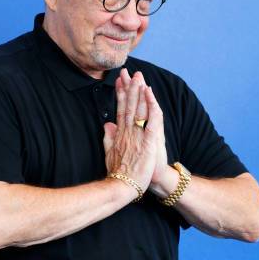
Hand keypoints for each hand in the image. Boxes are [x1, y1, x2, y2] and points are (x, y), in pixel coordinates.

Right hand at [103, 70, 161, 193]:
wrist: (122, 187)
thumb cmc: (117, 174)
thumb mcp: (109, 153)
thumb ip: (108, 138)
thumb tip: (107, 124)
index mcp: (119, 134)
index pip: (120, 110)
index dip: (121, 94)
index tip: (120, 81)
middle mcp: (127, 132)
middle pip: (129, 106)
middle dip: (130, 88)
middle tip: (130, 72)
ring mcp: (137, 136)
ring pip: (139, 109)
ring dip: (139, 92)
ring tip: (140, 77)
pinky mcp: (147, 142)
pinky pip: (151, 121)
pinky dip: (151, 107)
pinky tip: (151, 96)